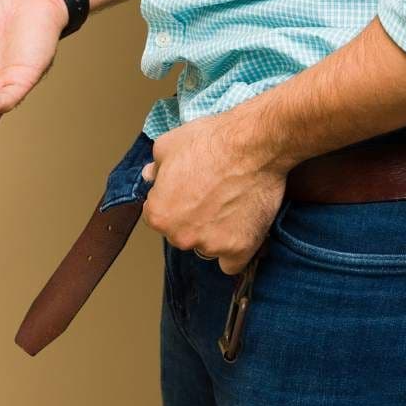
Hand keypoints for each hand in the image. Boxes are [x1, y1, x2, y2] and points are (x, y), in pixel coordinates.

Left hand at [138, 107, 287, 274]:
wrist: (254, 144)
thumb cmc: (211, 141)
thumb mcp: (168, 144)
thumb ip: (156, 167)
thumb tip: (151, 175)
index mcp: (159, 214)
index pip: (158, 216)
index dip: (173, 201)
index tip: (189, 190)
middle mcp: (180, 236)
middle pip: (181, 234)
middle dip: (192, 218)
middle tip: (212, 195)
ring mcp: (211, 245)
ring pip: (206, 247)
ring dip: (214, 234)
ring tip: (232, 204)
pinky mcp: (240, 249)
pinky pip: (232, 263)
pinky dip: (235, 251)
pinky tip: (240, 230)